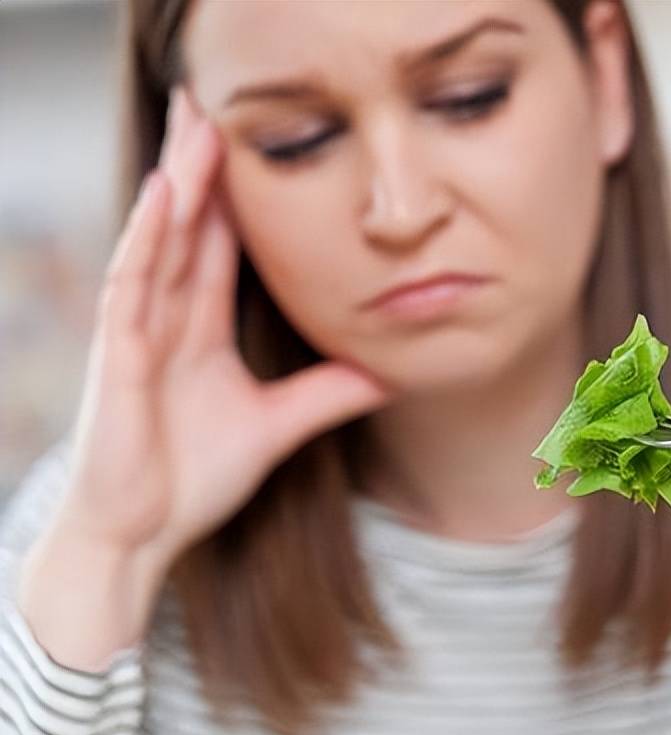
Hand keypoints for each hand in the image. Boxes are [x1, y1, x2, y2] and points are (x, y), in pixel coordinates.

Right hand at [50, 84, 392, 571]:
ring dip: (178, 181)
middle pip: (189, 227)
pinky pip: (133, 283)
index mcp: (200, 329)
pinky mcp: (120, 355)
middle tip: (213, 103)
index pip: (222, 247)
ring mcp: (139, 332)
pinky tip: (164, 194)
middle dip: (200, 167)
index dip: (236, 197)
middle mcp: (168, 319)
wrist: (143, 535)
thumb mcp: (278, 425)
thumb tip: (389, 373)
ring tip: (196, 123)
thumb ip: (329, 393)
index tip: (256, 147)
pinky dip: (148, 237)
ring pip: (161, 239)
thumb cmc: (192, 479)